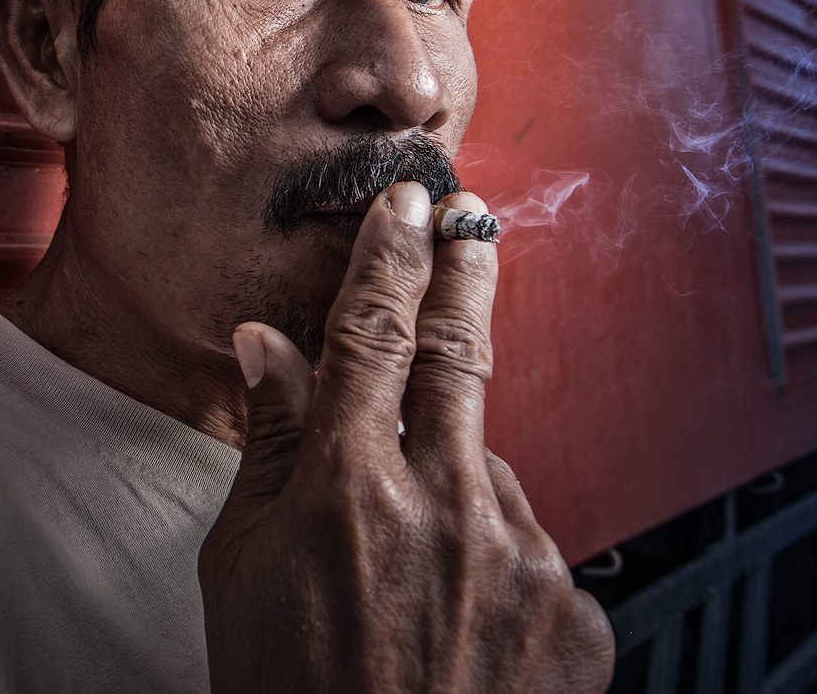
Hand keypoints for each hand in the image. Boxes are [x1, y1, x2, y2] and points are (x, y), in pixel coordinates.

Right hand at [199, 183, 614, 692]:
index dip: (393, 253)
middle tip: (471, 219)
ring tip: (409, 558)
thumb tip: (271, 346)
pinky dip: (493, 556)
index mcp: (347, 485)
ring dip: (453, 476)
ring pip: (487, 467)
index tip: (410, 203)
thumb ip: (269, 446)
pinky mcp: (576, 611)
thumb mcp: (240, 569)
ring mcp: (521, 556)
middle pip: (460, 350)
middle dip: (464, 273)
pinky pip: (531, 545)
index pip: (374, 329)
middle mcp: (444, 503)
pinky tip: (455, 612)